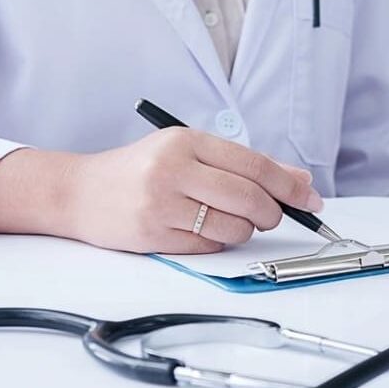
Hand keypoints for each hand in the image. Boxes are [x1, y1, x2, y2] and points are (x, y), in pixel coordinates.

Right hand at [66, 128, 320, 253]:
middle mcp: (173, 169)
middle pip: (249, 198)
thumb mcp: (189, 152)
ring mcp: (161, 204)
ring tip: (228, 220)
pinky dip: (218, 242)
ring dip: (244, 230)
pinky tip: (202, 230)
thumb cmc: (141, 170)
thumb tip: (300, 180)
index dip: (289, 185)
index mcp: (186, 141)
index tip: (311, 198)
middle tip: (270, 216)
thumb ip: (244, 165)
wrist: (77, 192)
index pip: (254, 165)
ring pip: (233, 227)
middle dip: (271, 213)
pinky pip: (209, 246)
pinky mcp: (152, 234)